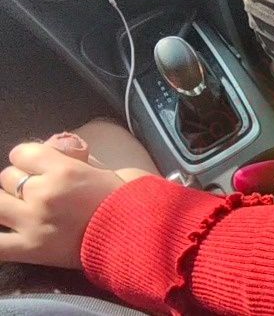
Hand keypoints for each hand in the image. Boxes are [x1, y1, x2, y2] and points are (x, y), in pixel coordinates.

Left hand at [0, 142, 132, 268]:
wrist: (135, 235)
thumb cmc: (122, 199)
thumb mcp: (99, 168)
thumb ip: (72, 158)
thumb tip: (52, 149)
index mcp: (63, 170)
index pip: (21, 153)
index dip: (28, 159)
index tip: (37, 167)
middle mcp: (44, 193)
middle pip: (7, 177)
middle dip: (21, 183)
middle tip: (38, 192)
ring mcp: (33, 222)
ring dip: (7, 205)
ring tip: (21, 210)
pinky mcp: (30, 250)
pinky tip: (6, 233)